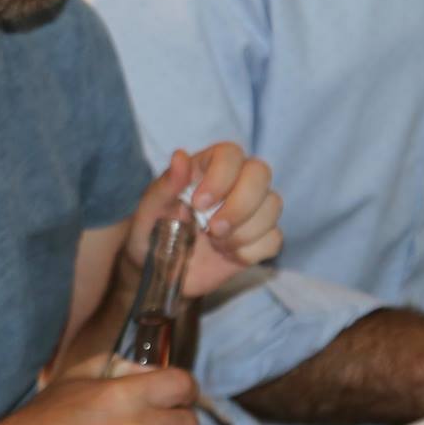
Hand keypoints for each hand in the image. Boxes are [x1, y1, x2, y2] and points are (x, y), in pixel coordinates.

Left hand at [127, 146, 281, 297]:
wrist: (161, 271)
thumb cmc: (152, 232)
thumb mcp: (150, 211)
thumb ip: (166, 185)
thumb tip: (180, 156)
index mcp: (206, 167)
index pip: (230, 153)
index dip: (221, 177)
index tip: (198, 204)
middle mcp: (234, 182)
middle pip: (261, 173)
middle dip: (240, 205)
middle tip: (213, 230)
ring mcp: (251, 210)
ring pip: (272, 206)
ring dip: (243, 232)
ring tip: (215, 243)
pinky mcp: (260, 237)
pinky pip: (274, 239)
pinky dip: (250, 252)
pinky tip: (227, 254)